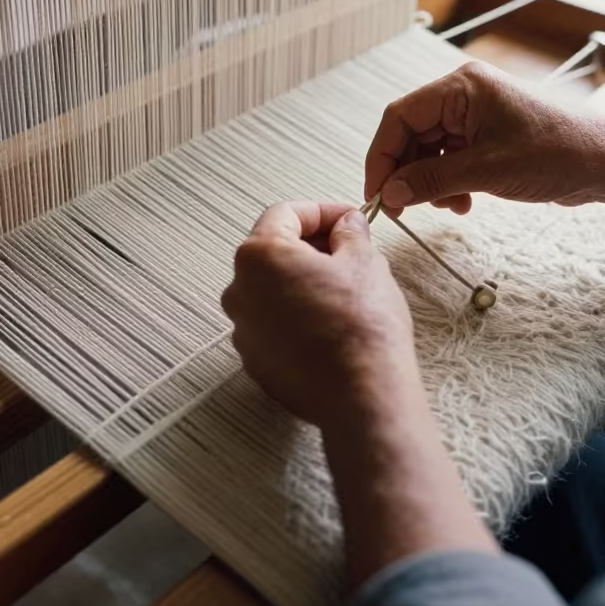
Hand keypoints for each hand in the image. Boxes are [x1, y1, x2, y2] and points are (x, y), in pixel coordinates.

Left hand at [221, 201, 421, 429]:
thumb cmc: (361, 325)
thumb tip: (347, 225)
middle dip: (311, 245)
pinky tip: (331, 324)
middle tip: (350, 251)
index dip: (322, 212)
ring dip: (303, 281)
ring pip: (272, 290)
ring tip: (344, 290)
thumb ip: (349, 233)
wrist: (362, 394)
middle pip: (273, 251)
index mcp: (259, 256)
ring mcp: (244, 330)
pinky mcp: (256, 362)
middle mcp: (239, 291)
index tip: (348, 219)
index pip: (285, 213)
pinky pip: (273, 325)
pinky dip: (297, 316)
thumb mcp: (364, 261)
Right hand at [364, 60, 604, 215]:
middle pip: (411, 134)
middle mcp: (464, 96)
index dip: (382, 156)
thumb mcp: (487, 171)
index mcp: (461, 88)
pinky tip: (462, 202)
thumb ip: (433, 180)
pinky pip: (449, 158)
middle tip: (403, 208)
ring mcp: (475, 116)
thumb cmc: (558, 152)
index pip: (400, 117)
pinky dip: (448, 182)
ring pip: (429, 150)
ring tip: (449, 205)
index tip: (377, 192)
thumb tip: (392, 192)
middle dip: (406, 172)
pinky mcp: (486, 136)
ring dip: (429, 181)